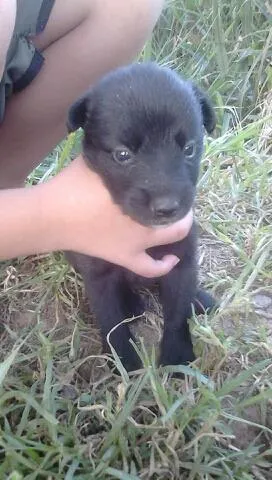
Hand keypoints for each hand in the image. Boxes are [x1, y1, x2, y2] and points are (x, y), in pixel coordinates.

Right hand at [45, 155, 192, 277]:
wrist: (53, 215)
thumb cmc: (74, 186)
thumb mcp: (97, 160)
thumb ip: (116, 156)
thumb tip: (128, 146)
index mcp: (141, 194)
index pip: (172, 191)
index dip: (179, 187)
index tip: (175, 180)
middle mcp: (146, 219)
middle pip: (177, 213)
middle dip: (181, 206)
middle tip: (175, 198)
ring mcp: (138, 243)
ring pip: (170, 238)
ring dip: (176, 228)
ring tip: (175, 220)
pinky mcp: (125, 257)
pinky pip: (150, 268)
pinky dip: (164, 265)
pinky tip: (172, 259)